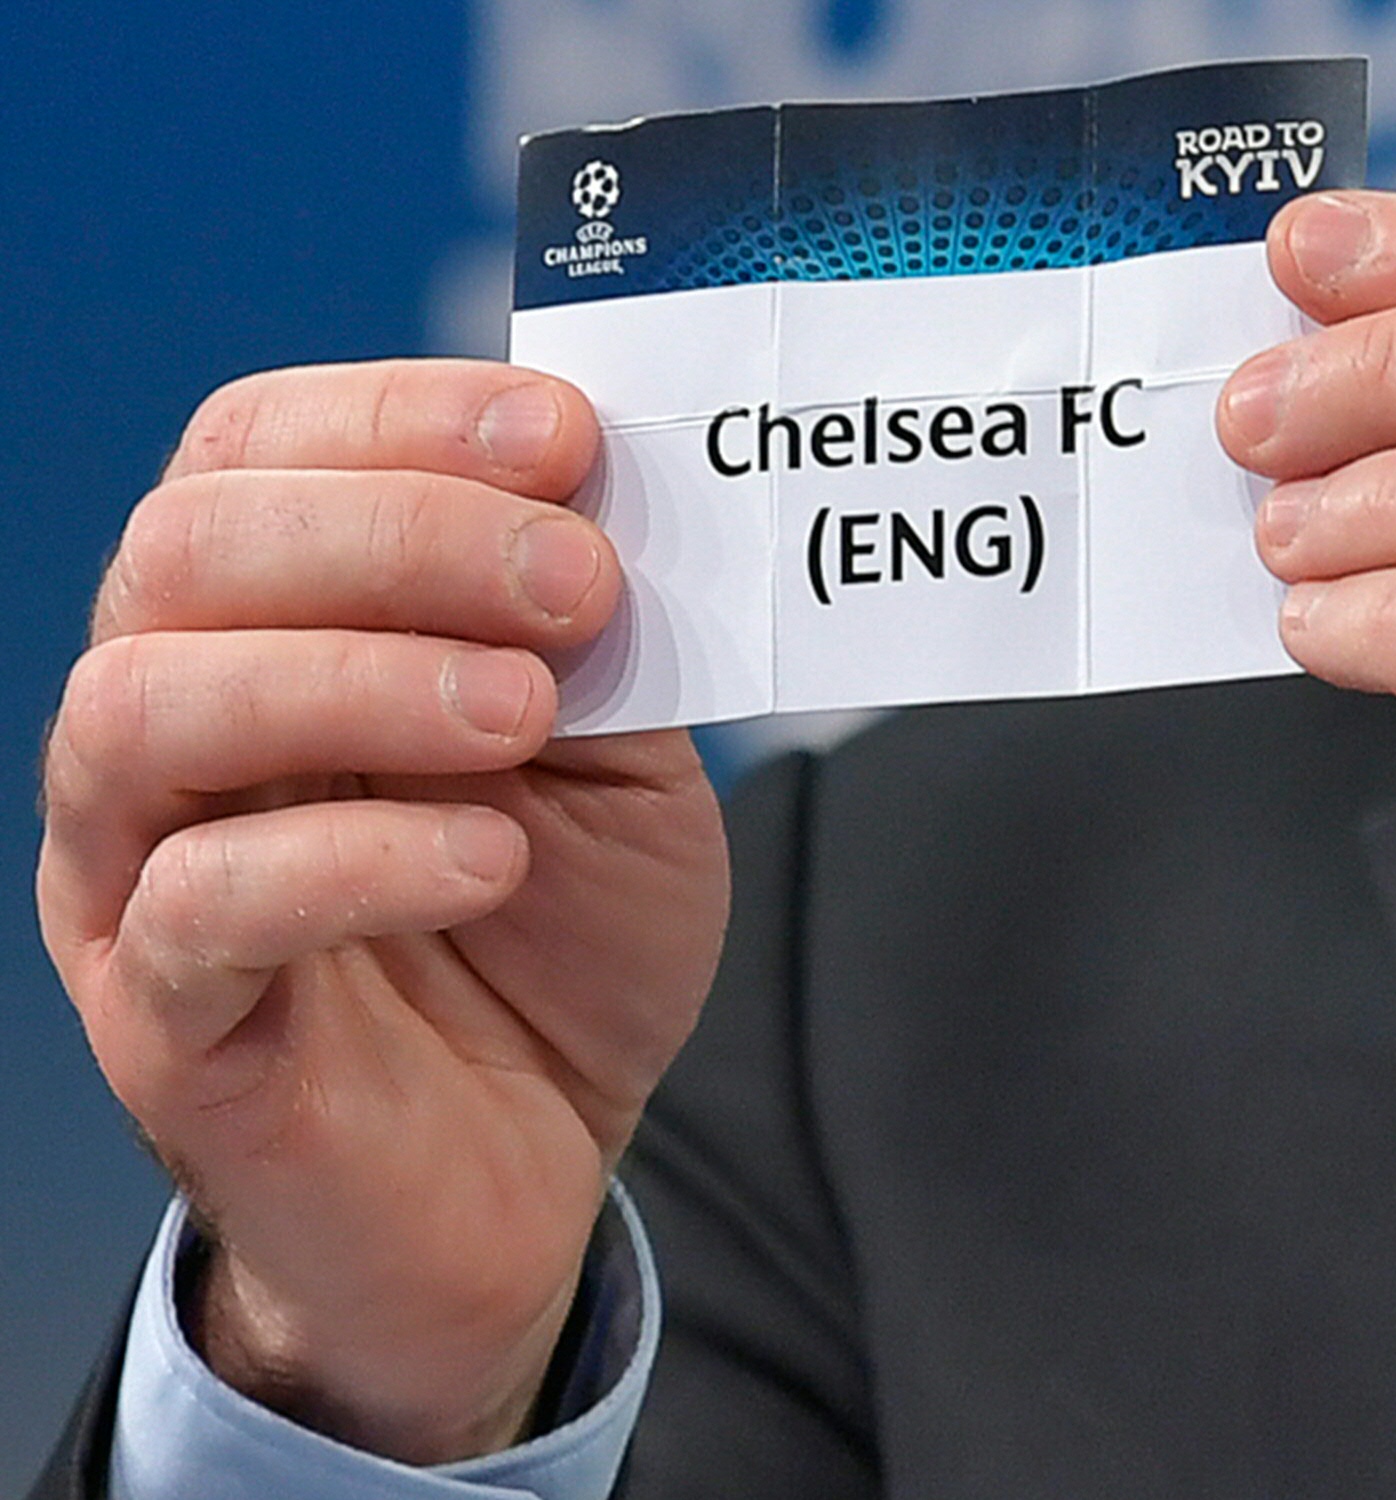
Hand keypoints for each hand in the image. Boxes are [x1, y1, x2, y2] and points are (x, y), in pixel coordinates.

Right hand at [38, 360, 728, 1461]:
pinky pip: (198, 908)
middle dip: (397, 533)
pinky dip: (352, 861)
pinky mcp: (165, 1023)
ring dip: (352, 676)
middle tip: (575, 585)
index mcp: (265, 625)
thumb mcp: (621, 757)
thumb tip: (607, 490)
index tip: (567, 436)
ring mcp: (137, 873)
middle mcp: (166, 726)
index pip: (249, 453)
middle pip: (183, 549)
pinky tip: (486, 857)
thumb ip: (601, 635)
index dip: (397, 416)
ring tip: (521, 710)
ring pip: (141, 708)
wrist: (532, 1163)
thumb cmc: (553, 938)